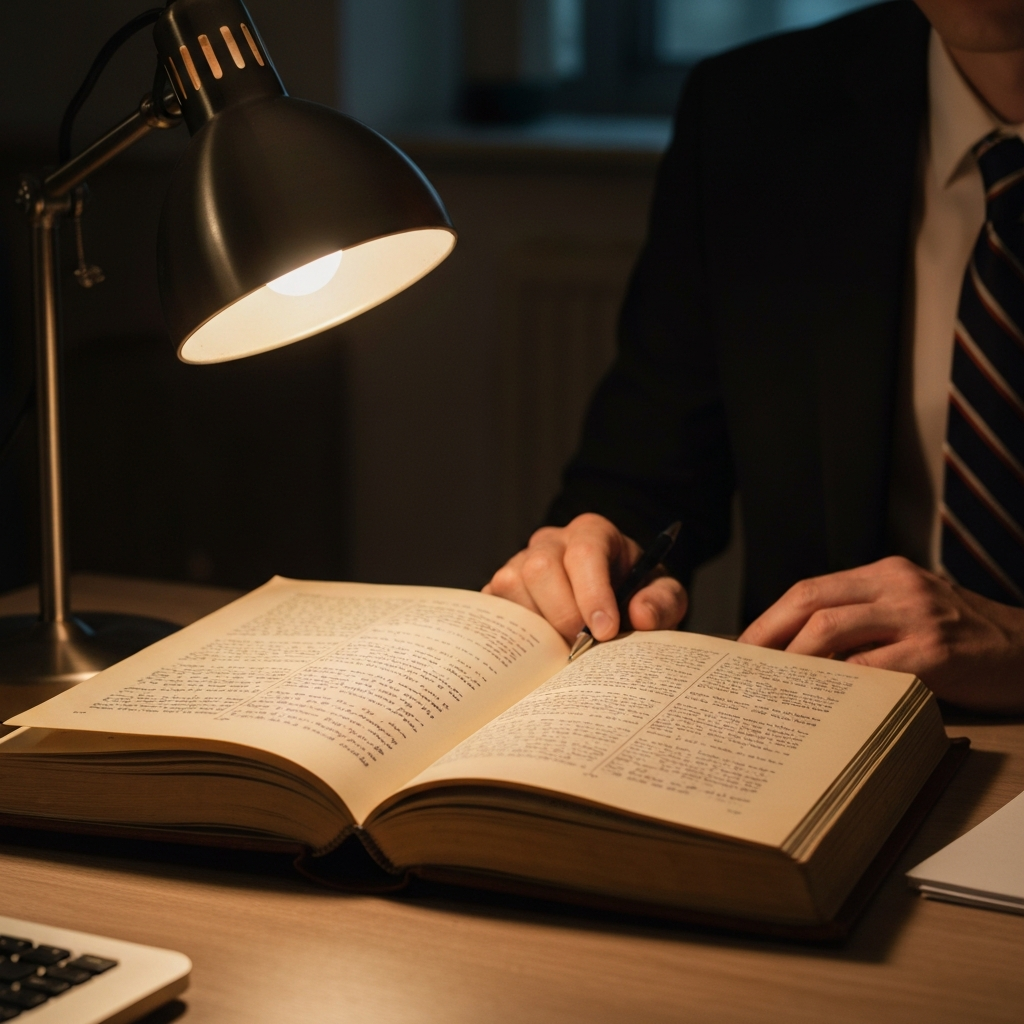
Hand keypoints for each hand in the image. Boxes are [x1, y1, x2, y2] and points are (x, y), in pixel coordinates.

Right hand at [483, 513, 687, 642]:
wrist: (611, 604)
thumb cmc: (635, 595)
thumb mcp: (663, 596)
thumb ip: (662, 602)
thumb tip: (641, 616)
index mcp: (592, 533)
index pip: (585, 553)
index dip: (593, 594)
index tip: (605, 632)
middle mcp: (551, 542)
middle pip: (541, 567)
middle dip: (563, 614)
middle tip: (583, 647)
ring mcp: (519, 563)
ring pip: (512, 585)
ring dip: (537, 625)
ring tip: (563, 648)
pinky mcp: (499, 590)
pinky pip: (493, 607)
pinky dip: (512, 633)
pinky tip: (538, 651)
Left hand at [739, 555, 1023, 713]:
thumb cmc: (964, 637)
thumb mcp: (911, 609)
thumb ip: (863, 618)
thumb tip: (796, 649)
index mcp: (886, 574)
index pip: (810, 589)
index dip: (771, 618)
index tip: (745, 646)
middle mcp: (898, 587)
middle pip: (810, 602)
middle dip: (768, 636)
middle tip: (745, 668)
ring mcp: (918, 618)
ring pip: (831, 630)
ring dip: (793, 660)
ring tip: (774, 686)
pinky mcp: (936, 654)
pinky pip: (871, 668)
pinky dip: (839, 684)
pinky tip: (822, 702)